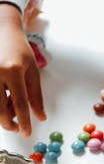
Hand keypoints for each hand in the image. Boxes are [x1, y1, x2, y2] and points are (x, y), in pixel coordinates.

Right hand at [0, 3, 45, 135]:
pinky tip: (4, 102)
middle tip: (17, 128)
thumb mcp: (32, 72)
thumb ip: (36, 96)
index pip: (20, 103)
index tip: (26, 133)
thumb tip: (40, 117)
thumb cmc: (20, 50)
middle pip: (0, 109)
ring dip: (2, 115)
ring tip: (11, 113)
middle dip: (9, 123)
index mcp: (13, 70)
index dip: (24, 121)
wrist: (2, 31)